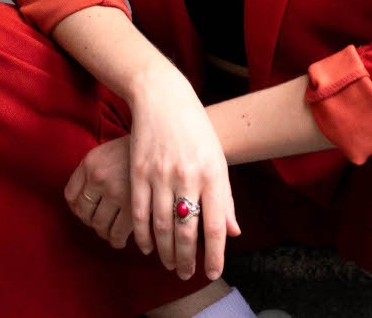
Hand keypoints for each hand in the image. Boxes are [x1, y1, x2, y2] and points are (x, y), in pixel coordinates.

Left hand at [64, 135, 133, 248]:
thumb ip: (92, 172)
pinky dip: (117, 240)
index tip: (88, 210)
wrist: (165, 144)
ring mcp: (116, 192)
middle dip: (92, 220)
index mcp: (90, 162)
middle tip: (102, 221)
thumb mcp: (108, 152)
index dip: (78, 206)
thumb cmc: (137, 151)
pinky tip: (122, 238)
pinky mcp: (133, 207)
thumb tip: (78, 206)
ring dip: (104, 231)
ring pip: (99, 225)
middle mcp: (99, 176)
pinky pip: (116, 234)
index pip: (71, 196)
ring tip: (112, 230)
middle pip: (84, 213)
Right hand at [127, 63, 240, 280]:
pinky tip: (146, 246)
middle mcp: (187, 175)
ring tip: (169, 264)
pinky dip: (142, 235)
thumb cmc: (195, 129)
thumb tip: (233, 233)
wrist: (163, 97)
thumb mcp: (217, 158)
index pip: (214, 225)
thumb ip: (225, 197)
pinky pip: (139, 213)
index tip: (211, 272)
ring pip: (162, 226)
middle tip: (186, 274)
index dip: (214, 254)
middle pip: (186, 231)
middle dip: (186, 259)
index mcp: (212, 172)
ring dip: (165, 252)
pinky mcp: (138, 171)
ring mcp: (161, 173)